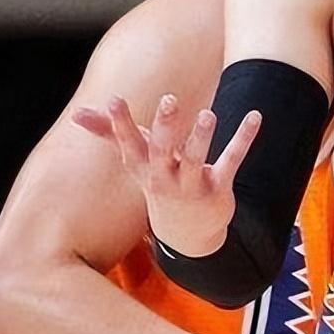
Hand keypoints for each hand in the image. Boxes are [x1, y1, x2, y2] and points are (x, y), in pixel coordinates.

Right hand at [74, 94, 259, 256]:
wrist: (187, 234)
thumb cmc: (159, 183)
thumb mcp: (136, 162)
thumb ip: (109, 133)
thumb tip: (77, 113)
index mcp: (143, 169)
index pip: (128, 145)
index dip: (119, 124)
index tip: (113, 99)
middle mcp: (164, 178)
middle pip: (161, 151)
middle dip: (164, 126)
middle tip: (170, 99)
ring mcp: (191, 186)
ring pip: (195, 159)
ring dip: (201, 137)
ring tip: (208, 114)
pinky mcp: (218, 189)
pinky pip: (232, 161)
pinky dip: (243, 138)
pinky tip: (255, 117)